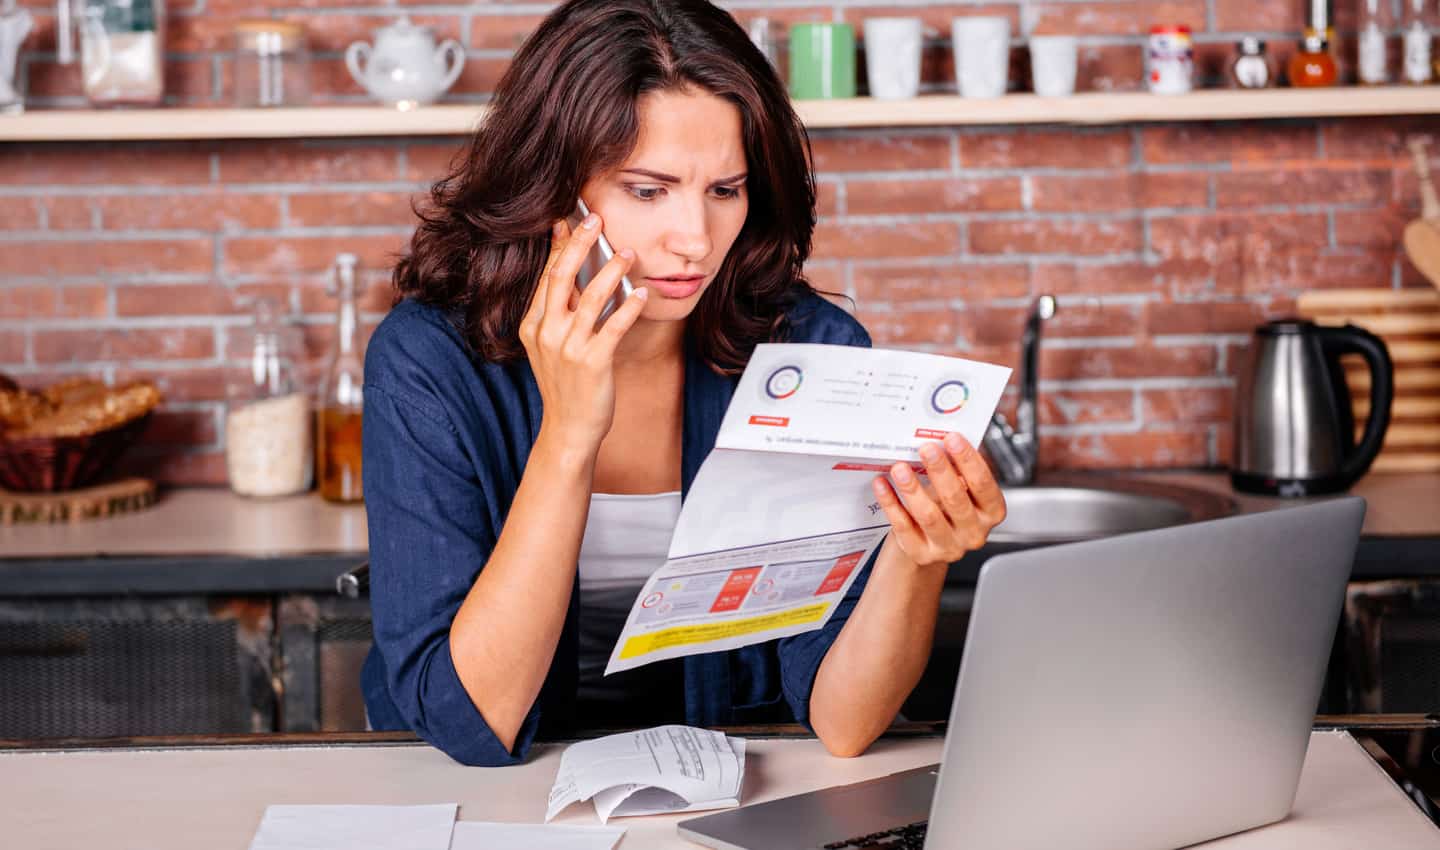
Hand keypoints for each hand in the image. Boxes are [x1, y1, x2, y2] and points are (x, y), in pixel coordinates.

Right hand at [518, 214, 647, 451]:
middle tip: (596, 219)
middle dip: (580, 243)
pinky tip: (642, 294)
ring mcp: (568, 348)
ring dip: (612, 270)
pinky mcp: (593, 362)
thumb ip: (559, 314)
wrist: (568, 429)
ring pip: (591, 297)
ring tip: (630, 252)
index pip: (546, 276)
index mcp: (532, 325)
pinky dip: (630, 307)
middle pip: (562, 276)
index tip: (569, 220)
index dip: (559, 246)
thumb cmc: (565, 387)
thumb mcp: (550, 347)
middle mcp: (546, 333)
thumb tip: (578, 276)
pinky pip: (614, 326)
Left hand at [872, 433, 1006, 569]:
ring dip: (913, 489)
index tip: (952, 439)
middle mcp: (974, 532)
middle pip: (956, 499)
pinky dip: (891, 503)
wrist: (931, 542)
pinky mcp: (922, 553)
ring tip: (900, 468)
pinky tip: (882, 485)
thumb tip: (941, 441)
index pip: (983, 484)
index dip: (968, 460)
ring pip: (929, 515)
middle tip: (926, 449)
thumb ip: (957, 469)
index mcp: (991, 512)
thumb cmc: (949, 507)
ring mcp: (948, 546)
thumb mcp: (961, 488)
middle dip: (940, 471)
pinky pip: (903, 527)